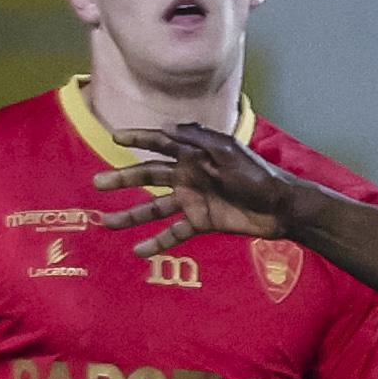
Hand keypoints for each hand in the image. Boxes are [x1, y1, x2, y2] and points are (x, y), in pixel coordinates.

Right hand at [96, 124, 301, 253]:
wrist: (281, 207)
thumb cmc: (257, 175)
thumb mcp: (228, 150)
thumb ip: (197, 138)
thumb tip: (164, 127)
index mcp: (194, 154)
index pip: (159, 143)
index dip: (138, 138)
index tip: (114, 138)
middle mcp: (188, 175)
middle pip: (148, 176)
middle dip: (122, 178)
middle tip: (96, 183)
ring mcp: (193, 200)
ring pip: (154, 208)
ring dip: (131, 215)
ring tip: (106, 222)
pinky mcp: (201, 222)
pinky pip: (174, 233)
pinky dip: (157, 242)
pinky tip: (138, 251)